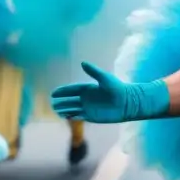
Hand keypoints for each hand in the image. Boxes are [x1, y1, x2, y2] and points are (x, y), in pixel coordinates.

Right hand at [51, 62, 169, 123]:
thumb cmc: (118, 89)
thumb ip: (93, 71)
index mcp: (89, 88)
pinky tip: (65, 116)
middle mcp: (87, 98)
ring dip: (64, 109)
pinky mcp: (92, 116)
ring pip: (73, 108)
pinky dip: (72, 116)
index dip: (63, 91)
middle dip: (61, 101)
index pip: (72, 90)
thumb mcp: (105, 78)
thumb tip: (83, 62)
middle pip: (70, 100)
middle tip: (52, 103)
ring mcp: (89, 108)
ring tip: (55, 110)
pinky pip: (79, 116)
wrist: (128, 103)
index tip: (53, 93)